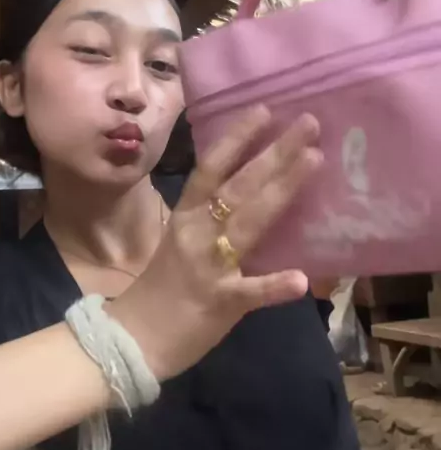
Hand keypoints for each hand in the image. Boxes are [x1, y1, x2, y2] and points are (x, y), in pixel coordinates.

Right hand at [112, 107, 321, 379]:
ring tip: (314, 161)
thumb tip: (249, 191)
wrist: (135, 339)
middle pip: (240, 184)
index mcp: (187, 215)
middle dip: (276, 152)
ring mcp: (210, 265)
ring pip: (249, 221)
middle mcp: (198, 232)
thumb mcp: (182, 241)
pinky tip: (300, 278)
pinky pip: (250, 291)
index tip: (265, 110)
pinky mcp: (221, 302)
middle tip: (309, 123)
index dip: (237, 138)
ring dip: (282, 190)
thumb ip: (212, 218)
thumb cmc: (161, 287)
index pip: (212, 167)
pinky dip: (274, 285)